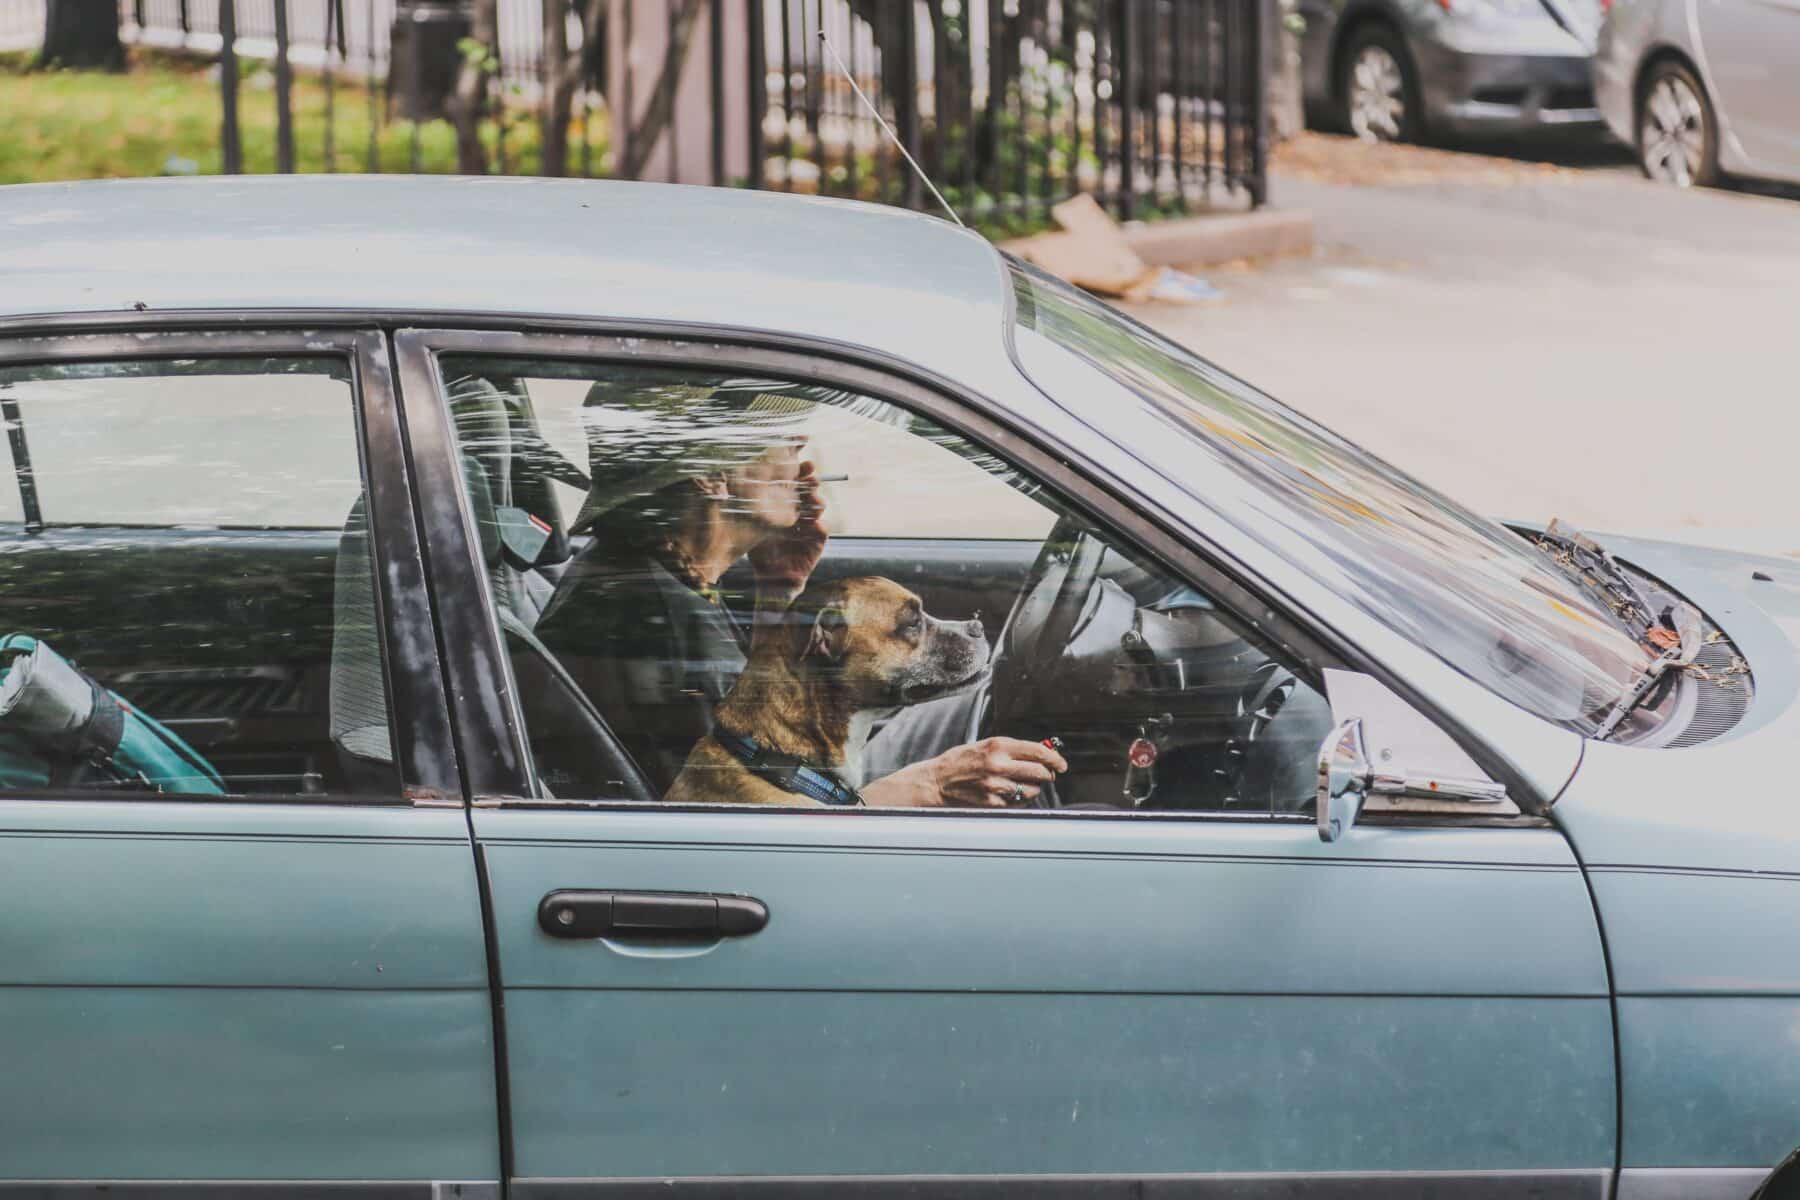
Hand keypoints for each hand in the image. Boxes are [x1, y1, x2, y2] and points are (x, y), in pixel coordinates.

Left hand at [748, 462, 827, 600]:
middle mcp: (799, 513)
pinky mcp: (816, 544)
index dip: (798, 470)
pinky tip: (815, 522)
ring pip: (818, 507)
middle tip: (810, 475)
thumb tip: (722, 483)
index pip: (793, 482)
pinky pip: (822, 531)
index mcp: (784, 505)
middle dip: (811, 480)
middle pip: (809, 490)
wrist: (770, 582)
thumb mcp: (748, 528)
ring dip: (817, 500)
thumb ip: (741, 508)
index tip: (800, 460)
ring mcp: (809, 527)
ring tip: (813, 497)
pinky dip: (820, 526)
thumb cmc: (759, 552)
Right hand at [862, 737, 1068, 808]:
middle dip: (1048, 774)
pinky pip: (1018, 803)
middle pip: (1041, 772)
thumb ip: (1012, 749)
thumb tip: (1041, 752)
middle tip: (1047, 775)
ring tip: (1021, 784)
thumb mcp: (985, 745)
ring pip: (1032, 790)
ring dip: (1033, 788)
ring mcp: (996, 786)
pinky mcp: (993, 803)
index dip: (1055, 758)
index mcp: (998, 745)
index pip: (1039, 751)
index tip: (1061, 764)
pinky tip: (1008, 793)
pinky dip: (1019, 799)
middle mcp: (999, 765)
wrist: (936, 782)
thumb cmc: (959, 762)